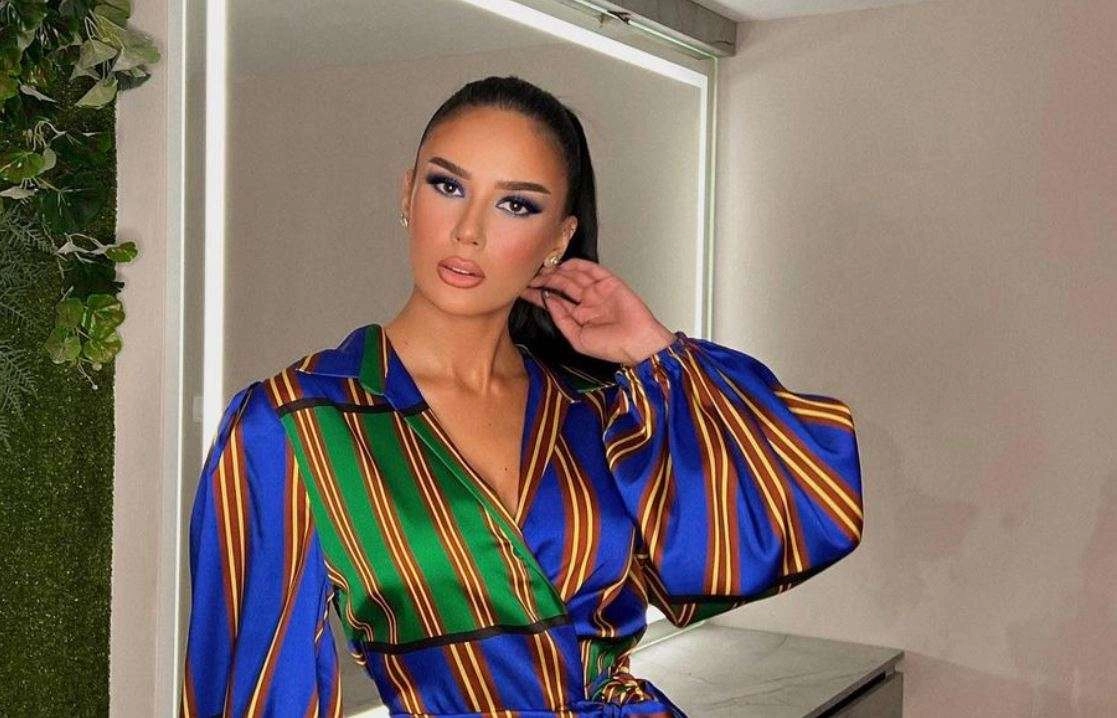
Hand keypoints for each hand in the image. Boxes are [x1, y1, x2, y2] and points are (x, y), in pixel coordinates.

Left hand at [519, 257, 676, 365]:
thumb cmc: (611, 347)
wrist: (637, 343)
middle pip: (562, 285)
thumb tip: (548, 301)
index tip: (523, 290)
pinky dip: (578, 265)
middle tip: (530, 277)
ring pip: (574, 276)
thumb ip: (562, 319)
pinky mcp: (610, 283)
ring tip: (542, 270)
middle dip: (545, 280)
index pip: (555, 301)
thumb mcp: (577, 338)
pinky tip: (564, 265)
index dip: (539, 295)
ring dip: (558, 272)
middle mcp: (587, 301)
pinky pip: (592, 270)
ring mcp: (598, 291)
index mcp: (580, 316)